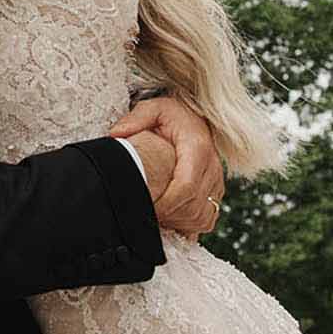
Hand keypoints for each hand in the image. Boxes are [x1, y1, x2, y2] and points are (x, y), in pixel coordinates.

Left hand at [110, 93, 223, 235]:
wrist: (195, 117)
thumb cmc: (174, 114)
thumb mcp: (153, 108)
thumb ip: (135, 119)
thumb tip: (115, 135)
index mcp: (197, 148)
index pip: (186, 187)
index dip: (166, 205)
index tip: (146, 208)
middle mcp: (212, 167)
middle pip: (194, 207)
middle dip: (168, 217)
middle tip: (145, 215)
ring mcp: (217, 181)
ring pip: (203, 217)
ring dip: (178, 224)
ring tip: (157, 218)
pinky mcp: (216, 191)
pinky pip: (208, 218)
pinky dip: (190, 225)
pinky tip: (172, 219)